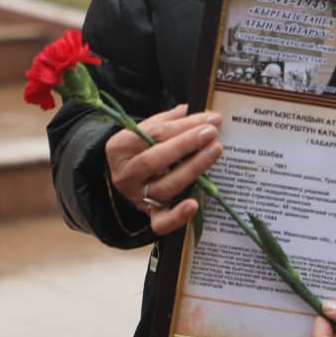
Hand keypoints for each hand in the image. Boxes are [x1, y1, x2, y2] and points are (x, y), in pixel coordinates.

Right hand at [105, 104, 222, 234]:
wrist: (124, 179)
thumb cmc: (141, 150)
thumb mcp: (146, 130)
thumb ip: (171, 120)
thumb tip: (202, 113)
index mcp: (120, 146)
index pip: (155, 133)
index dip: (185, 125)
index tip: (211, 118)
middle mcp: (126, 174)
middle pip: (156, 159)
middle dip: (187, 144)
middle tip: (212, 133)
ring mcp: (137, 197)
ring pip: (165, 186)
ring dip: (193, 169)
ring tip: (215, 152)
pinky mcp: (148, 215)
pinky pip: (161, 222)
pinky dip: (177, 216)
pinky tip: (194, 204)